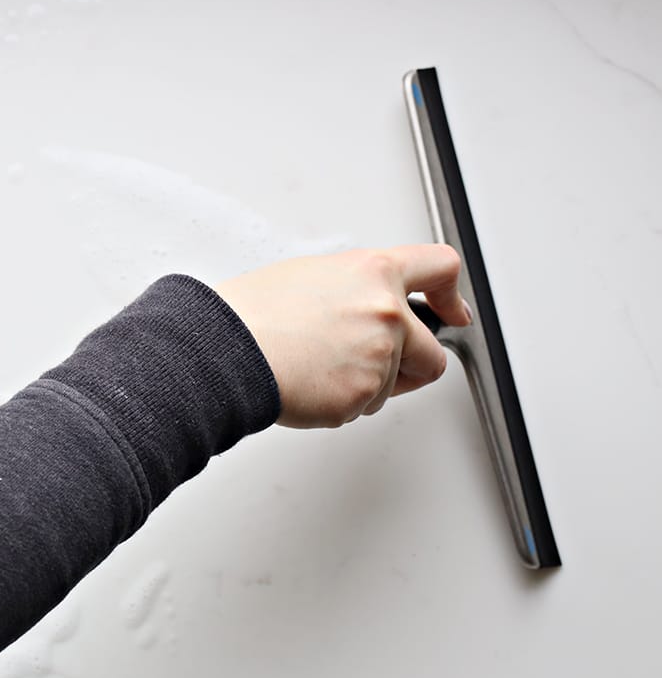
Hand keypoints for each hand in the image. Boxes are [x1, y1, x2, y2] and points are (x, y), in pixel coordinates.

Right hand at [214, 245, 471, 428]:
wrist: (226, 348)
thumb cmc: (253, 313)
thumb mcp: (311, 276)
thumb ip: (357, 289)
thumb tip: (369, 306)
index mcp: (375, 273)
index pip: (440, 269)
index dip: (452, 295)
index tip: (453, 311)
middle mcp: (386, 313)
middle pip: (432, 353)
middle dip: (411, 367)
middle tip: (375, 368)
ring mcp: (378, 358)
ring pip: (392, 388)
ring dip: (364, 386)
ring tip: (316, 369)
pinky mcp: (361, 397)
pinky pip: (361, 408)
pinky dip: (339, 404)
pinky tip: (309, 385)